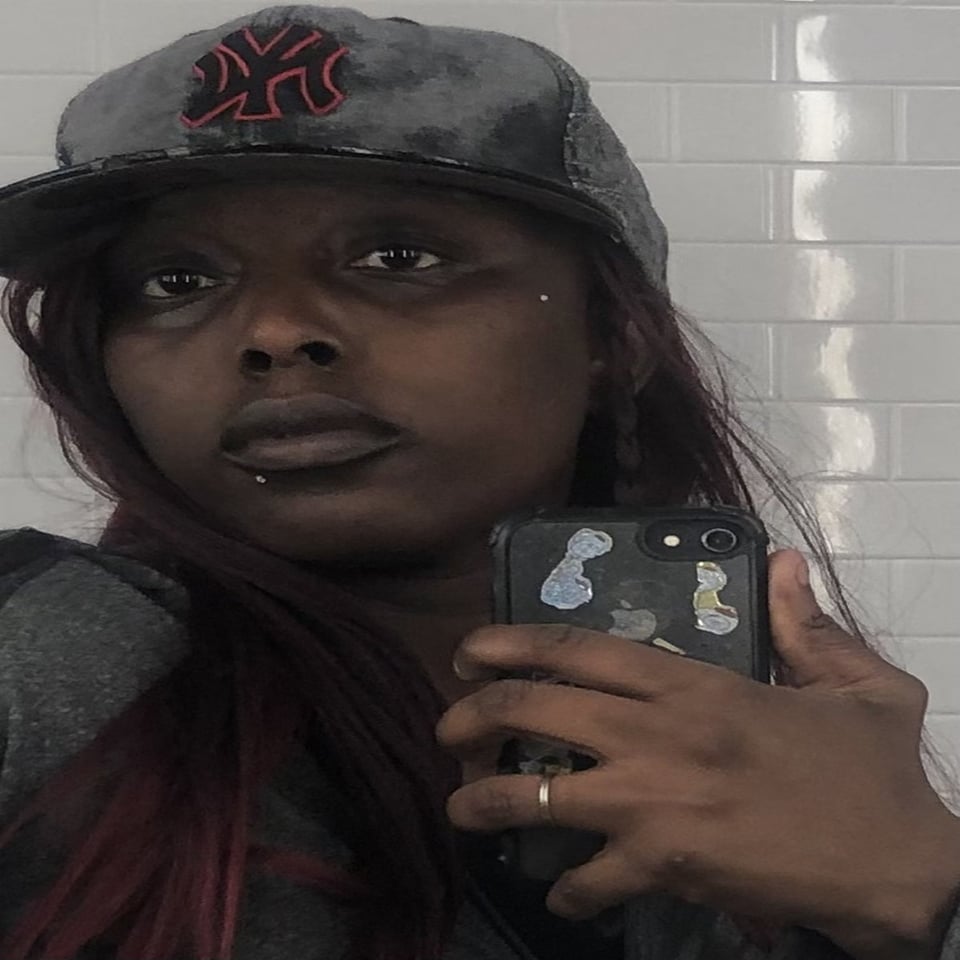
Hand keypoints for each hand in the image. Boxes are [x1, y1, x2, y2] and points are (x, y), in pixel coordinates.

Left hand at [437, 550, 959, 958]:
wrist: (900, 869)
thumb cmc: (874, 777)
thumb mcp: (859, 690)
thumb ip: (808, 627)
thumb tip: (785, 565)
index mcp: (695, 685)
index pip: (580, 648)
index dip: (512, 643)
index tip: (468, 650)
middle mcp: (659, 734)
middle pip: (538, 708)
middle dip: (476, 714)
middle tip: (449, 727)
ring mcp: (654, 803)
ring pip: (541, 794)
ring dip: (488, 801)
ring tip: (463, 808)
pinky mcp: (665, 867)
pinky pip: (590, 879)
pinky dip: (568, 889)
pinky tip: (563, 894)